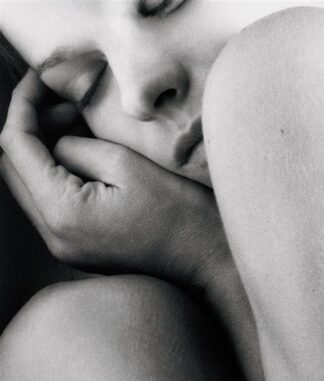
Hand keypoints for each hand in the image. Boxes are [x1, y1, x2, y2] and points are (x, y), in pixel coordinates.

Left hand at [0, 69, 227, 287]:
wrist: (207, 260)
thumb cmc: (179, 214)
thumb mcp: (125, 163)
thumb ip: (76, 146)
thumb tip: (56, 141)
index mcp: (63, 212)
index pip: (16, 148)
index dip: (22, 106)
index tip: (38, 79)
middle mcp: (54, 236)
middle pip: (12, 169)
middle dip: (29, 129)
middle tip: (62, 104)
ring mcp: (65, 247)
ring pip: (29, 186)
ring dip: (43, 152)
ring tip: (77, 128)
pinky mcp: (79, 250)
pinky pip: (50, 205)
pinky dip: (57, 175)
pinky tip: (85, 157)